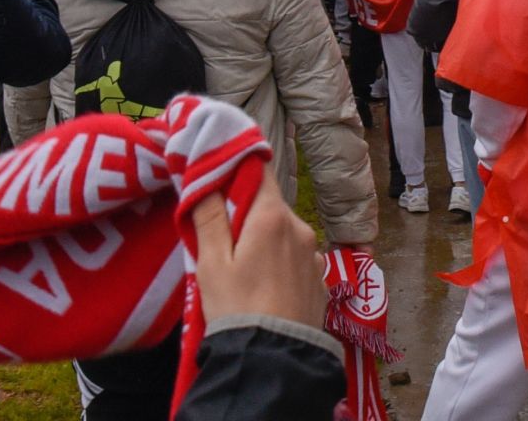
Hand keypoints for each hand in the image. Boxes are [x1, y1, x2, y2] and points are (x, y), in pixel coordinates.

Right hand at [191, 163, 325, 329]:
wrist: (274, 358)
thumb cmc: (236, 307)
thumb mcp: (212, 263)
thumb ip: (209, 217)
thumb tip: (207, 178)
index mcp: (272, 217)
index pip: (259, 172)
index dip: (239, 169)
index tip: (220, 177)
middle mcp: (300, 228)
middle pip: (270, 205)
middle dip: (246, 213)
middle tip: (221, 236)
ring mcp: (314, 254)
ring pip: (283, 233)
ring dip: (264, 240)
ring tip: (242, 269)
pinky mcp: (320, 279)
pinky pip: (296, 258)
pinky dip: (280, 262)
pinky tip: (264, 286)